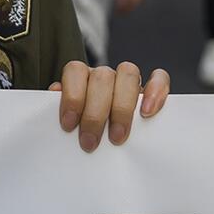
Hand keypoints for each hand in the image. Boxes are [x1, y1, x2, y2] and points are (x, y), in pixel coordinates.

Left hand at [50, 61, 168, 151]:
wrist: (105, 139)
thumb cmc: (83, 132)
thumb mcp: (70, 124)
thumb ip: (62, 112)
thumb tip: (54, 96)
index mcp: (81, 77)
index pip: (75, 71)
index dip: (72, 96)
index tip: (69, 126)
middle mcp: (104, 75)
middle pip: (102, 77)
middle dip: (94, 113)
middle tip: (89, 143)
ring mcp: (128, 80)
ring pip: (128, 73)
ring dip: (121, 107)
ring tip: (117, 138)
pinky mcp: (152, 89)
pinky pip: (159, 78)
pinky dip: (155, 92)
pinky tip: (147, 113)